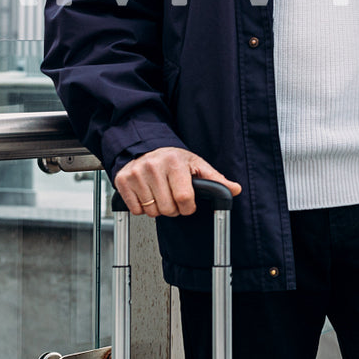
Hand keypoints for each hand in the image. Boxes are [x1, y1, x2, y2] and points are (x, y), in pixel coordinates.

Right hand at [113, 146, 241, 217]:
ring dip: (158, 208)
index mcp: (174, 163)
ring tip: (160, 194)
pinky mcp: (122, 180)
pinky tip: (147, 194)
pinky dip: (142, 208)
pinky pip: (135, 209)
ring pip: (151, 211)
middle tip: (173, 197)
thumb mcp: (196, 165)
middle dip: (173, 209)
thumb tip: (235, 189)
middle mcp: (153, 166)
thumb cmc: (173, 159)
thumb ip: (215, 180)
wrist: (145, 147)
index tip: (188, 204)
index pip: (184, 198)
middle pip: (167, 208)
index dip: (188, 207)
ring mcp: (136, 173)